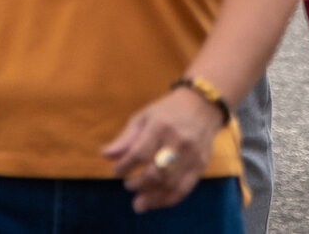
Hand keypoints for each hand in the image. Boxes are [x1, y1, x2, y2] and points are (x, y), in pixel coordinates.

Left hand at [103, 86, 223, 212]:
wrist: (203, 105)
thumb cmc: (168, 111)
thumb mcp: (144, 117)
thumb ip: (125, 138)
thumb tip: (105, 155)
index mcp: (160, 126)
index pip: (139, 154)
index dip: (124, 167)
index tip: (116, 171)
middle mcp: (177, 142)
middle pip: (155, 172)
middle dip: (137, 184)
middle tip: (128, 186)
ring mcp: (191, 155)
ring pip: (170, 184)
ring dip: (152, 198)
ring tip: (139, 204)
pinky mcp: (200, 165)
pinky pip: (184, 188)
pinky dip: (168, 200)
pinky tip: (157, 202)